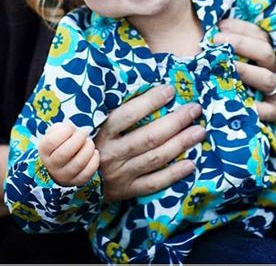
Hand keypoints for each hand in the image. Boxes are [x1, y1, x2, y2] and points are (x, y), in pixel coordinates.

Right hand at [39, 122, 99, 185]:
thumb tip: (72, 128)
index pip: (51, 142)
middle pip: (64, 153)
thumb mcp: (56, 132)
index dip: (65, 131)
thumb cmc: (61, 142)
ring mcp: (63, 176)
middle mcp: (51, 165)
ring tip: (89, 143)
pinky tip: (94, 153)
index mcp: (44, 150)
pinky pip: (86, 174)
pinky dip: (94, 161)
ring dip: (87, 149)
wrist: (62, 163)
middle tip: (83, 134)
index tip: (72, 127)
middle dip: (78, 139)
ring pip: (77, 164)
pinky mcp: (75, 182)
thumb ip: (61, 127)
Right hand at [94, 85, 205, 201]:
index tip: (170, 90)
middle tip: (195, 109)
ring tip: (199, 131)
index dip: (151, 101)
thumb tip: (149, 85)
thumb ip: (118, 108)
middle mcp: (111, 153)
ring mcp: (120, 174)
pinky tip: (191, 163)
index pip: (128, 115)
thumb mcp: (97, 122)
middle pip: (149, 137)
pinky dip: (174, 174)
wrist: (75, 178)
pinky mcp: (127, 191)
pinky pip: (154, 183)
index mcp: (102, 132)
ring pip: (155, 158)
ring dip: (180, 144)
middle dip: (176, 122)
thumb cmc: (92, 141)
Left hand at [215, 18, 275, 121]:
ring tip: (224, 67)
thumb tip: (216, 28)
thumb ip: (234, 44)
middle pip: (265, 52)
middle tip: (217, 41)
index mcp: (270, 54)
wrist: (266, 108)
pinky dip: (254, 108)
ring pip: (266, 79)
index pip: (260, 35)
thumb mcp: (244, 57)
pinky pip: (267, 110)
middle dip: (241, 43)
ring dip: (245, 71)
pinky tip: (235, 102)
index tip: (220, 26)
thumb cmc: (243, 77)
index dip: (241, 28)